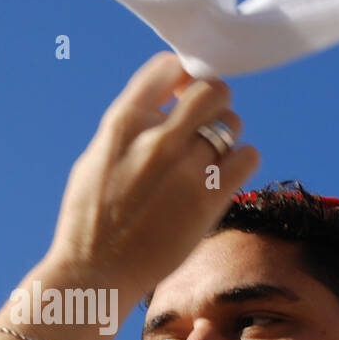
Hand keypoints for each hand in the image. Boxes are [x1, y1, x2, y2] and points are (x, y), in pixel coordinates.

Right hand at [45, 51, 260, 300]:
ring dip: (227, 134)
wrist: (94, 272)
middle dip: (214, 101)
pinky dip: (241, 161)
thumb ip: (130, 126)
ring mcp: (186, 170)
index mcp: (123, 123)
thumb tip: (165, 104)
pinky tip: (224, 176)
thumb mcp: (95, 157)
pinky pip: (248, 158)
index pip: (168, 67)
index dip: (183, 75)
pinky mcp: (209, 200)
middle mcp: (157, 139)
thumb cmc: (90, 219)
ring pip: (233, 124)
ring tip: (210, 157)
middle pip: (212, 90)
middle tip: (207, 122)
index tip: (183, 93)